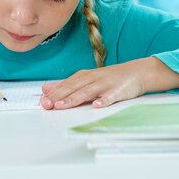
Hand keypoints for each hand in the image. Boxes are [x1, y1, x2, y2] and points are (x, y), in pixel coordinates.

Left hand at [40, 57, 178, 109]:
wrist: (137, 72)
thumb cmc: (110, 78)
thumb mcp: (86, 79)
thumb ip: (67, 85)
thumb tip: (45, 89)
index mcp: (84, 77)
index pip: (66, 85)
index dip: (53, 93)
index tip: (42, 101)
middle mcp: (93, 79)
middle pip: (74, 88)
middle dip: (59, 96)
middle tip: (47, 104)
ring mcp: (106, 84)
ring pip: (88, 92)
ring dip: (74, 98)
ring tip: (62, 106)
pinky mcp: (119, 91)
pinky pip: (111, 97)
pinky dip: (104, 101)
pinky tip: (97, 106)